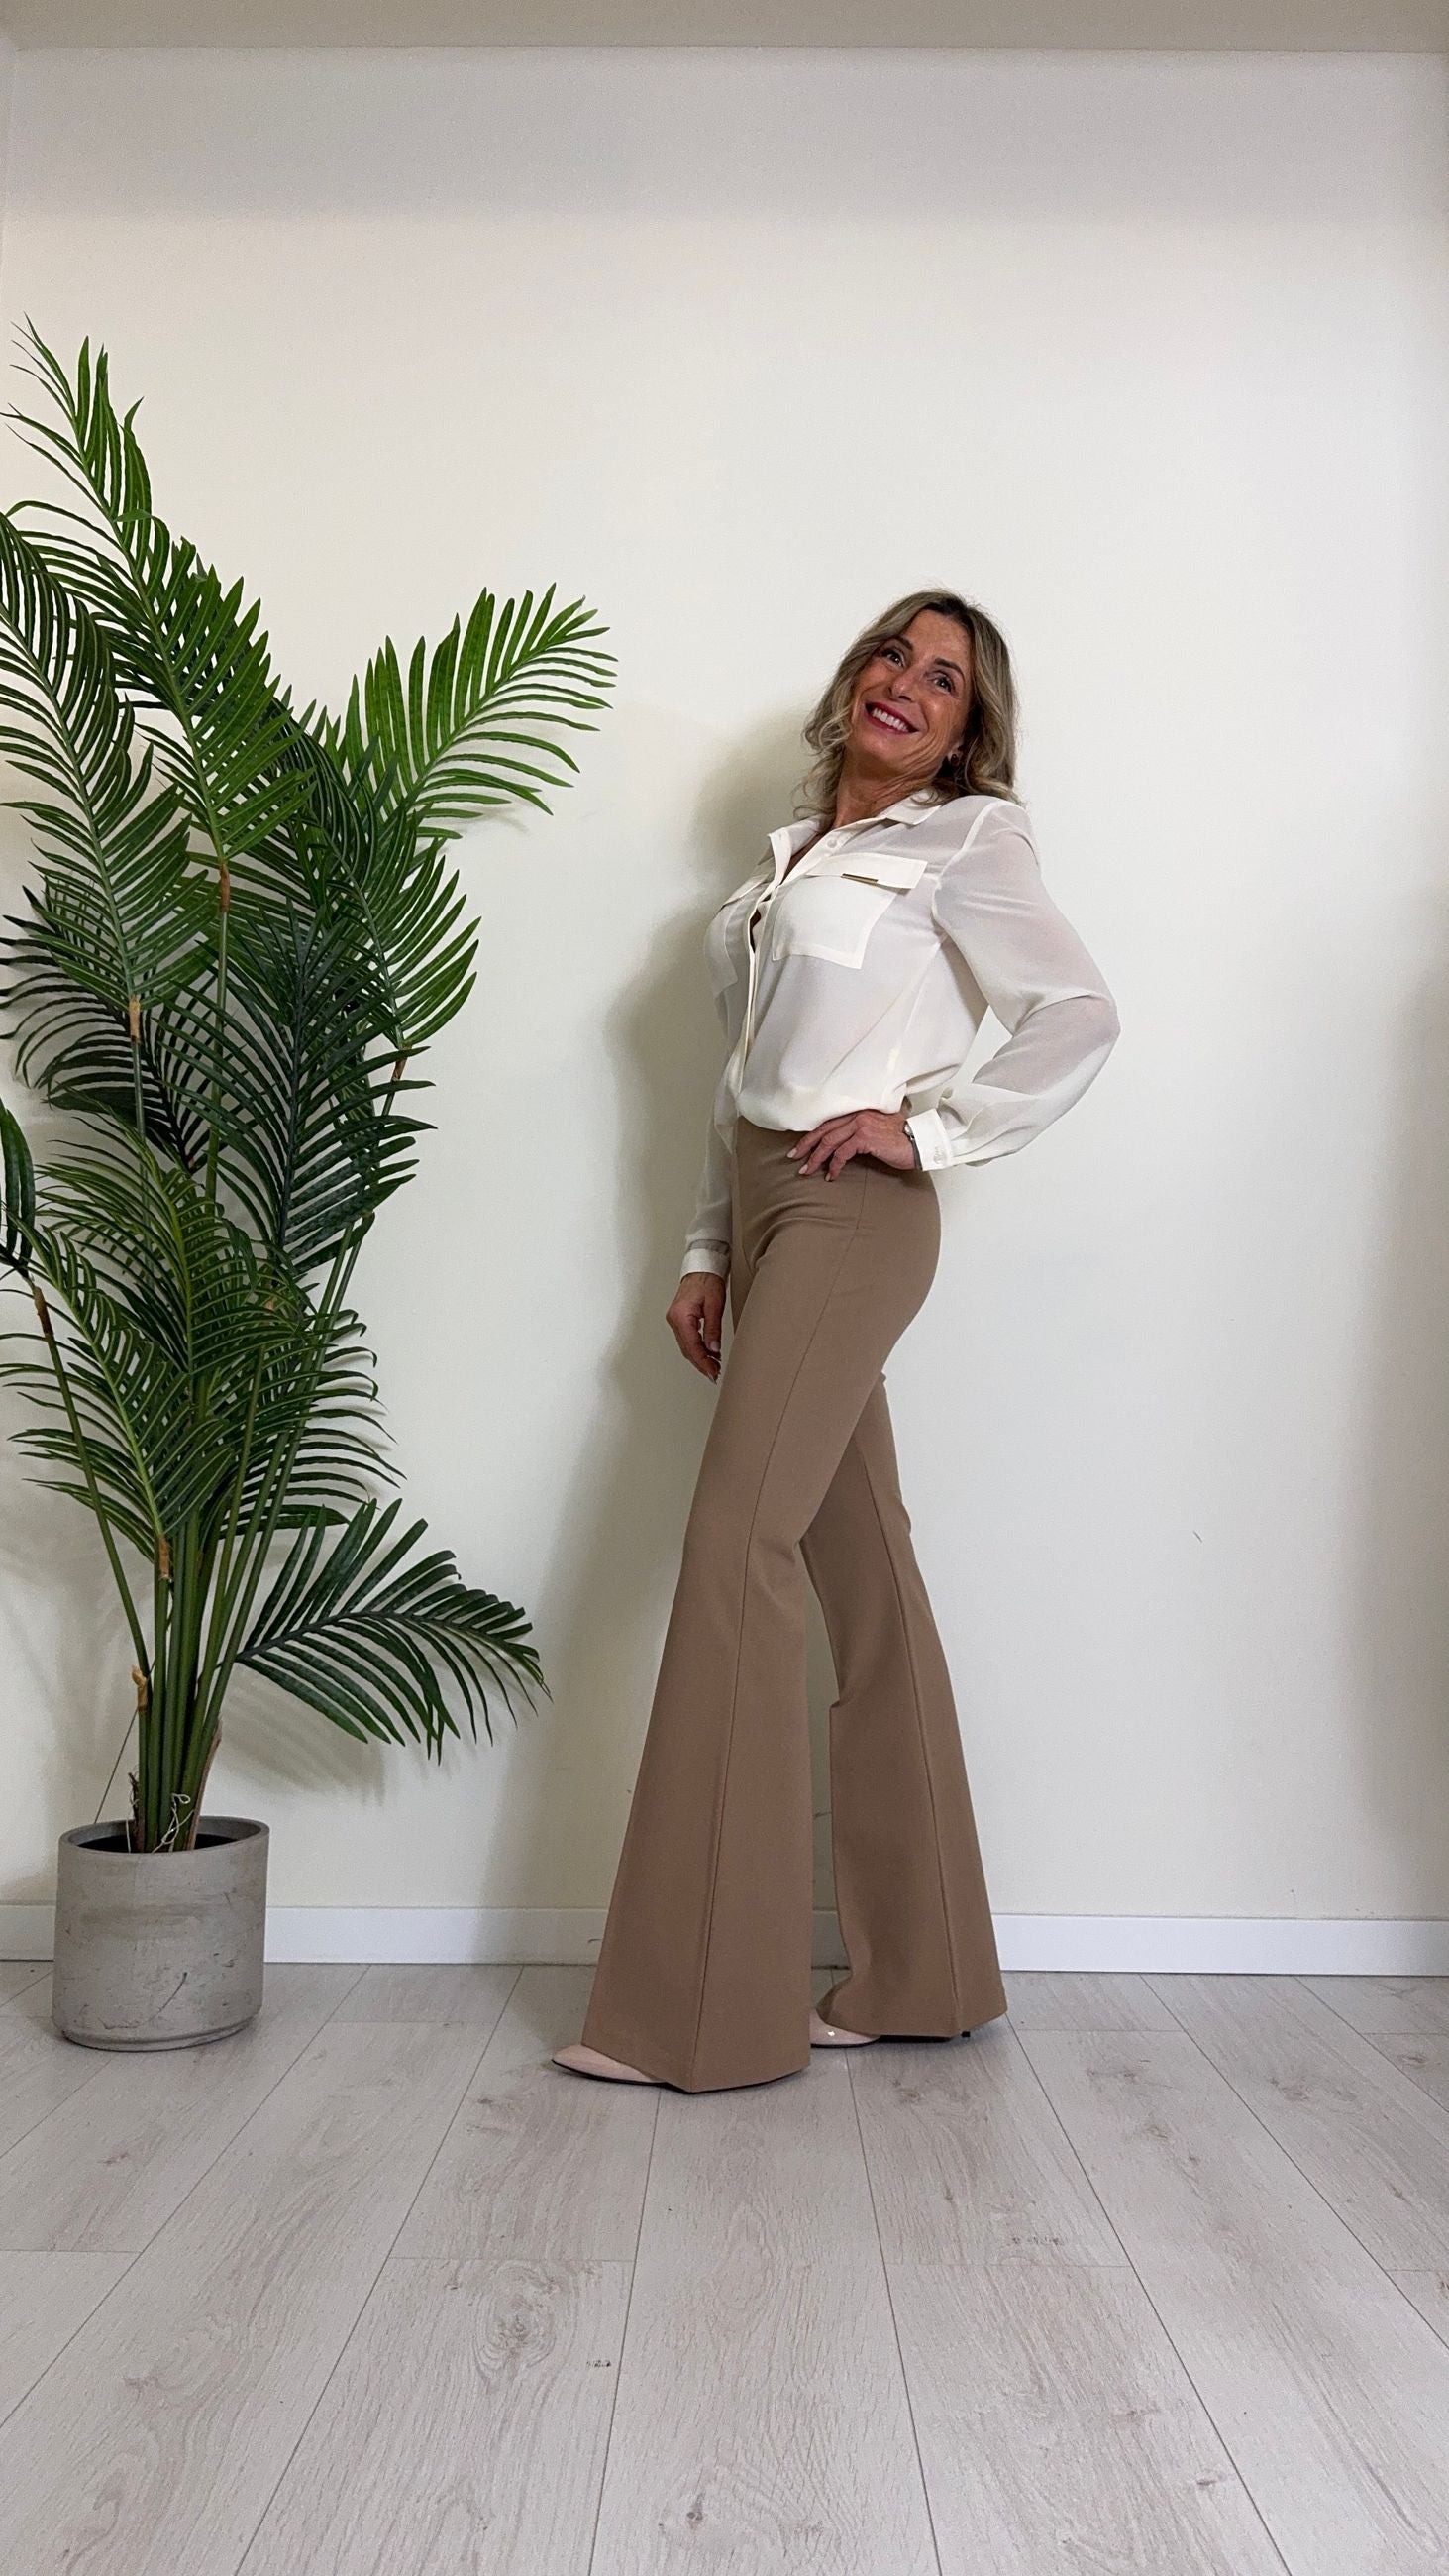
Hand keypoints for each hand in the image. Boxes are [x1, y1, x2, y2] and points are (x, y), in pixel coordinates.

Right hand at [667, 1270, 726, 1379]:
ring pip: (687, 1346)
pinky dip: (697, 1349)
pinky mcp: (679, 1320)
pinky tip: (708, 1354)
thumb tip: (714, 1350)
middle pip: (687, 1349)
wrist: (702, 1268)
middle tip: (715, 1374)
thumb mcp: (715, 1305)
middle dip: (701, 1363)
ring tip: (714, 1367)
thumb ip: (713, 1329)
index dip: (703, 1362)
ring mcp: (675, 1320)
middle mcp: (674, 1319)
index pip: (692, 1346)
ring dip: (700, 1358)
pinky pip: (687, 1340)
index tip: (713, 1372)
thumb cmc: (707, 1280)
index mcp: (681, 1316)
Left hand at [786, 1109, 916, 1179]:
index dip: (812, 1136)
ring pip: (829, 1142)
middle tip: (794, 1158)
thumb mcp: (876, 1130)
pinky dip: (834, 1166)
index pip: (828, 1123)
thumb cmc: (900, 1140)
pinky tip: (831, 1175)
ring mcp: (861, 1126)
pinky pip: (842, 1154)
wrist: (918, 1143)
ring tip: (808, 1170)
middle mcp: (857, 1115)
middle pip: (824, 1131)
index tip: (800, 1147)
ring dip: (816, 1158)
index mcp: (858, 1112)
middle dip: (806, 1146)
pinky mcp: (865, 1138)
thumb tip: (841, 1147)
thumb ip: (859, 1132)